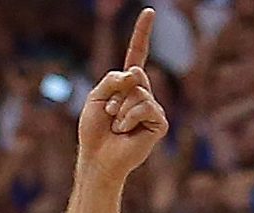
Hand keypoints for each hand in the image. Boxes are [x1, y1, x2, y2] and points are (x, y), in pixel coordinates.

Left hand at [75, 11, 168, 179]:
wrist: (97, 158)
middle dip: (116, 92)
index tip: (149, 11)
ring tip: (116, 126)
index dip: (142, 34)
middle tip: (109, 114)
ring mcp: (152, 108)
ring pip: (139, 93)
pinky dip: (129, 118)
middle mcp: (143, 94)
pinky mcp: (159, 123)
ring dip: (120, 109)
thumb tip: (136, 73)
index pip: (137, 55)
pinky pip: (146, 107)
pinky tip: (125, 132)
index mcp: (127, 86)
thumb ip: (112, 79)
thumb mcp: (96, 96)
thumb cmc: (94, 131)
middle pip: (135, 75)